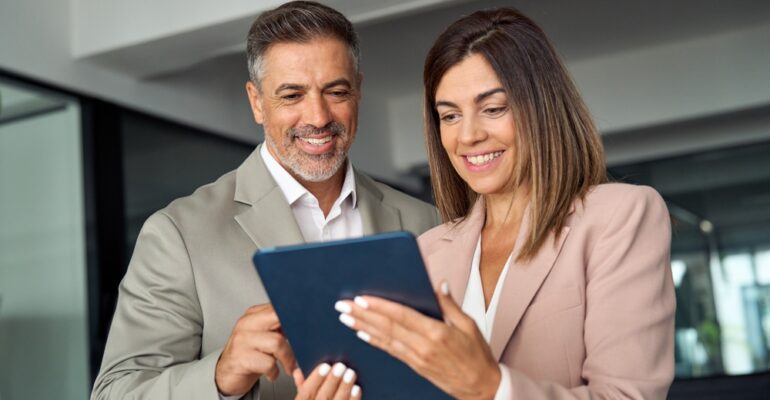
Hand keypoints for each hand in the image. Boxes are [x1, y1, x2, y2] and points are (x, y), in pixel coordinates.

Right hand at [215, 304, 299, 395]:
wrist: (227, 374)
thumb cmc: (250, 354)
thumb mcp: (264, 336)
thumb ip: (280, 326)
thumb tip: (305, 323)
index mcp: (253, 314)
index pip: (278, 306)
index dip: (295, 315)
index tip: (307, 326)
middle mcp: (246, 324)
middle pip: (278, 317)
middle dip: (294, 332)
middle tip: (300, 346)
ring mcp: (242, 340)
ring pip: (276, 342)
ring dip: (287, 358)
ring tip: (288, 366)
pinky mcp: (240, 358)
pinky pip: (268, 363)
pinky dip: (274, 372)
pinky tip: (272, 373)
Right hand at [296, 362, 361, 399]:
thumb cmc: (317, 399)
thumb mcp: (305, 399)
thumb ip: (302, 386)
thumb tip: (299, 371)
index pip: (305, 394)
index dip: (315, 379)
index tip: (325, 366)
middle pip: (323, 399)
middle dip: (332, 381)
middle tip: (340, 366)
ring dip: (344, 388)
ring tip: (350, 373)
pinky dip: (353, 399)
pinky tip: (356, 388)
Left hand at [334, 282, 499, 399]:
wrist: (480, 387)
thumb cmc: (477, 355)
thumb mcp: (469, 325)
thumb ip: (450, 304)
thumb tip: (439, 285)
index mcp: (436, 333)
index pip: (401, 316)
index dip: (379, 307)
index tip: (362, 298)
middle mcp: (423, 346)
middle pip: (386, 327)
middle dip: (362, 315)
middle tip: (343, 305)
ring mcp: (416, 358)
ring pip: (384, 339)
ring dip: (362, 327)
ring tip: (345, 318)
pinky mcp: (414, 365)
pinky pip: (391, 351)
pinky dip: (375, 341)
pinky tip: (362, 335)